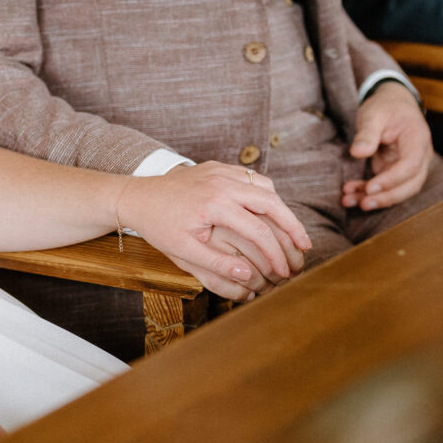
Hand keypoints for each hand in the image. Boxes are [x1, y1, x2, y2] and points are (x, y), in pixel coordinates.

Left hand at [119, 161, 310, 300]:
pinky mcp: (218, 167)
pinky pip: (251, 177)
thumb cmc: (158, 226)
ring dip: (282, 208)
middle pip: (272, 202)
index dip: (276, 254)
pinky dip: (265, 193)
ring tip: (293, 230)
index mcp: (215, 204)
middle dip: (293, 226)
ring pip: (264, 185)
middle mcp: (222, 183)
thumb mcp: (183, 251)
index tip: (285, 271)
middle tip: (306, 246)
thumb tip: (248, 275)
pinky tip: (271, 211)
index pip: (258, 230)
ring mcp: (221, 171)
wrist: (137, 196)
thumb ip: (217, 263)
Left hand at [343, 80, 432, 210]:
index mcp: (418, 139)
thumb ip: (367, 132)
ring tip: (349, 200)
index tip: (370, 188)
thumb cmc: (385, 106)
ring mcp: (410, 166)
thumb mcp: (374, 113)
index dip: (392, 180)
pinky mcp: (397, 171)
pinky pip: (386, 187)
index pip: (411, 166)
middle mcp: (420, 156)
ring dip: (375, 199)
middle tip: (363, 203)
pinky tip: (350, 194)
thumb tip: (358, 153)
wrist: (393, 104)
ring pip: (399, 190)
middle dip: (386, 197)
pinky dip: (368, 193)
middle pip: (410, 185)